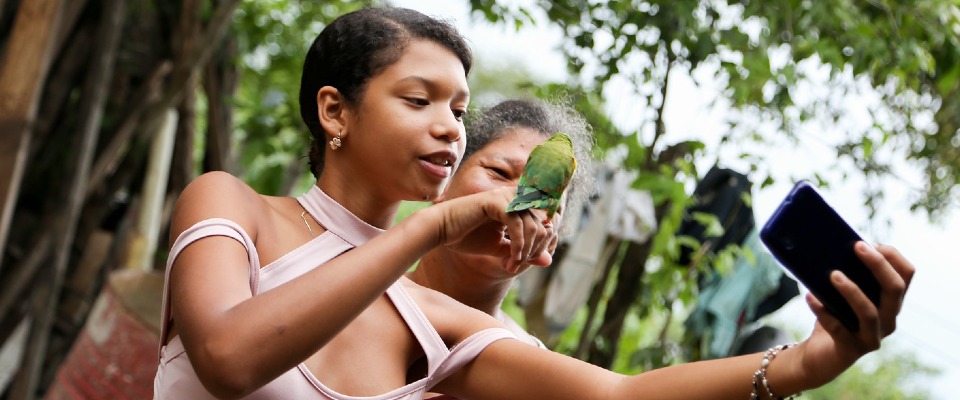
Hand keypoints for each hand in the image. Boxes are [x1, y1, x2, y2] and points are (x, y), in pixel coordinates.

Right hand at [433, 187, 554, 271]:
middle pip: (542, 228)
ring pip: (533, 227)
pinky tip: (509, 259)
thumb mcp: (501, 249)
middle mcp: (514, 198)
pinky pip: (517, 226)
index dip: (538, 248)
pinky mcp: (496, 202)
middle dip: (531, 252)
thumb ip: (523, 252)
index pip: (543, 226)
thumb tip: (548, 261)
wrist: (441, 231)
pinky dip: (517, 246)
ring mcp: (506, 198)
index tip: (520, 264)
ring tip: (510, 265)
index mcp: (517, 206)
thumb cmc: (467, 238)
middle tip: (513, 267)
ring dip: (524, 252)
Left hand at [797, 242, 913, 385]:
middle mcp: (889, 318)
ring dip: (851, 291)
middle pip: (895, 289)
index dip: (891, 255)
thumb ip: (845, 271)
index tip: (867, 242)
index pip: (906, 274)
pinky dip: (823, 311)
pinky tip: (810, 297)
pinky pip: (838, 328)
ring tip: (833, 275)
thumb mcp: (841, 291)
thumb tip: (830, 244)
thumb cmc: (834, 314)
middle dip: (878, 265)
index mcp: (891, 300)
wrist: (820, 352)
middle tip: (857, 246)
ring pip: (869, 312)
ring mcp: (872, 335)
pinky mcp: (851, 348)